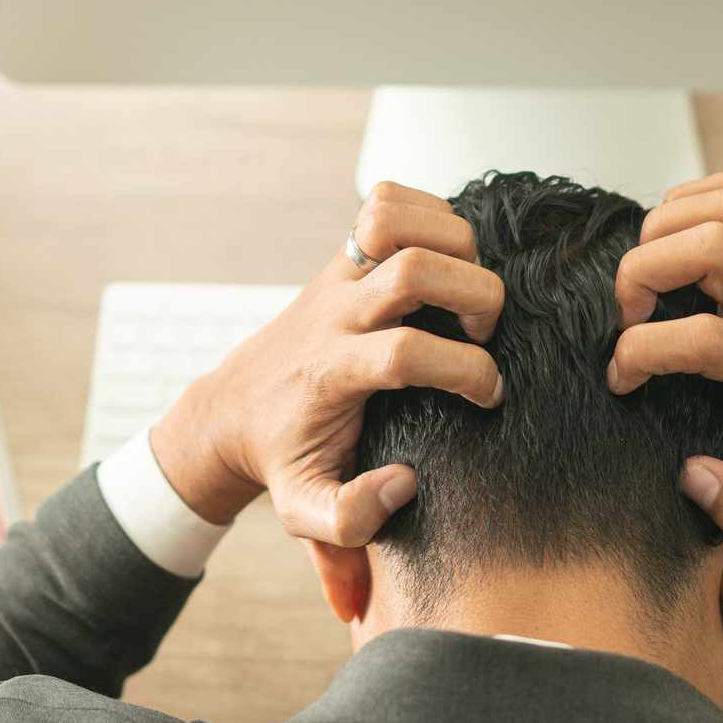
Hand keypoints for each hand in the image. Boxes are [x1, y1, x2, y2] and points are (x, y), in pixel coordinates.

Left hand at [151, 182, 504, 546]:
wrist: (233, 409)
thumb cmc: (282, 458)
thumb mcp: (305, 510)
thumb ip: (349, 521)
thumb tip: (403, 485)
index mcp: (331, 372)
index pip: (406, 352)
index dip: (464, 370)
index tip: (489, 395)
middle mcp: (334, 313)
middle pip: (413, 269)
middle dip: (474, 295)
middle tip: (484, 333)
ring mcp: (337, 276)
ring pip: (396, 218)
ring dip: (454, 243)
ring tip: (467, 288)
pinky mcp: (343, 256)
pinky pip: (386, 202)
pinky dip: (429, 213)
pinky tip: (446, 258)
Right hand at [607, 170, 722, 551]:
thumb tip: (692, 474)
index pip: (705, 338)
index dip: (643, 353)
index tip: (622, 381)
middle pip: (715, 243)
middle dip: (647, 268)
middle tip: (629, 314)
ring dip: (665, 228)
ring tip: (647, 281)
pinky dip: (687, 204)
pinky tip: (669, 252)